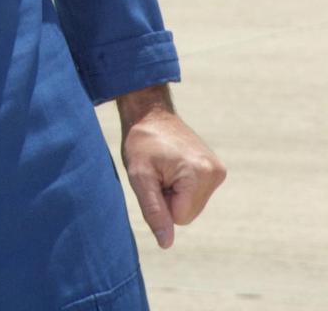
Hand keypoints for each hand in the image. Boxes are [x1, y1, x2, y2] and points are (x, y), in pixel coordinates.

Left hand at [118, 87, 225, 248]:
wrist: (150, 113)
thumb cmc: (141, 142)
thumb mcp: (140, 177)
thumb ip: (154, 211)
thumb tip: (166, 244)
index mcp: (199, 174)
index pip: (180, 218)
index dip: (162, 202)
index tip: (155, 177)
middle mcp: (215, 172)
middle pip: (189, 213)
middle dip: (170, 199)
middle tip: (159, 171)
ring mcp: (218, 170)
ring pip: (193, 206)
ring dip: (176, 193)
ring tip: (166, 167)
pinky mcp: (216, 169)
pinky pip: (197, 195)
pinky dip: (183, 186)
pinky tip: (174, 165)